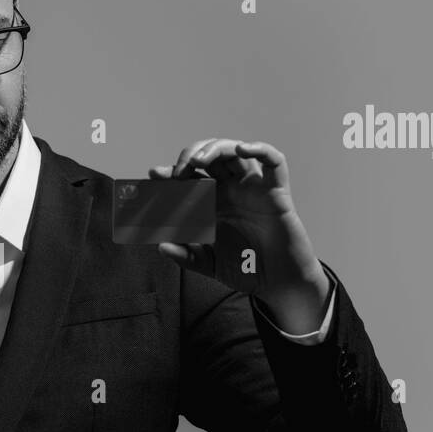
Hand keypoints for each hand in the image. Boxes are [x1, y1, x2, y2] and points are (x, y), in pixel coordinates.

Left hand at [150, 138, 324, 298]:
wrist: (277, 283)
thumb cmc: (247, 270)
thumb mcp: (208, 263)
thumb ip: (186, 256)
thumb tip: (162, 246)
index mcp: (214, 203)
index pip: (191, 177)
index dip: (172, 171)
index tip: (154, 174)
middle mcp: (233, 191)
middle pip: (212, 157)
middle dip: (191, 155)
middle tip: (178, 170)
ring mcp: (254, 189)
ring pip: (237, 152)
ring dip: (216, 148)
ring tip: (198, 160)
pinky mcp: (276, 193)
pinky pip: (274, 162)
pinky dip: (259, 149)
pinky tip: (242, 148)